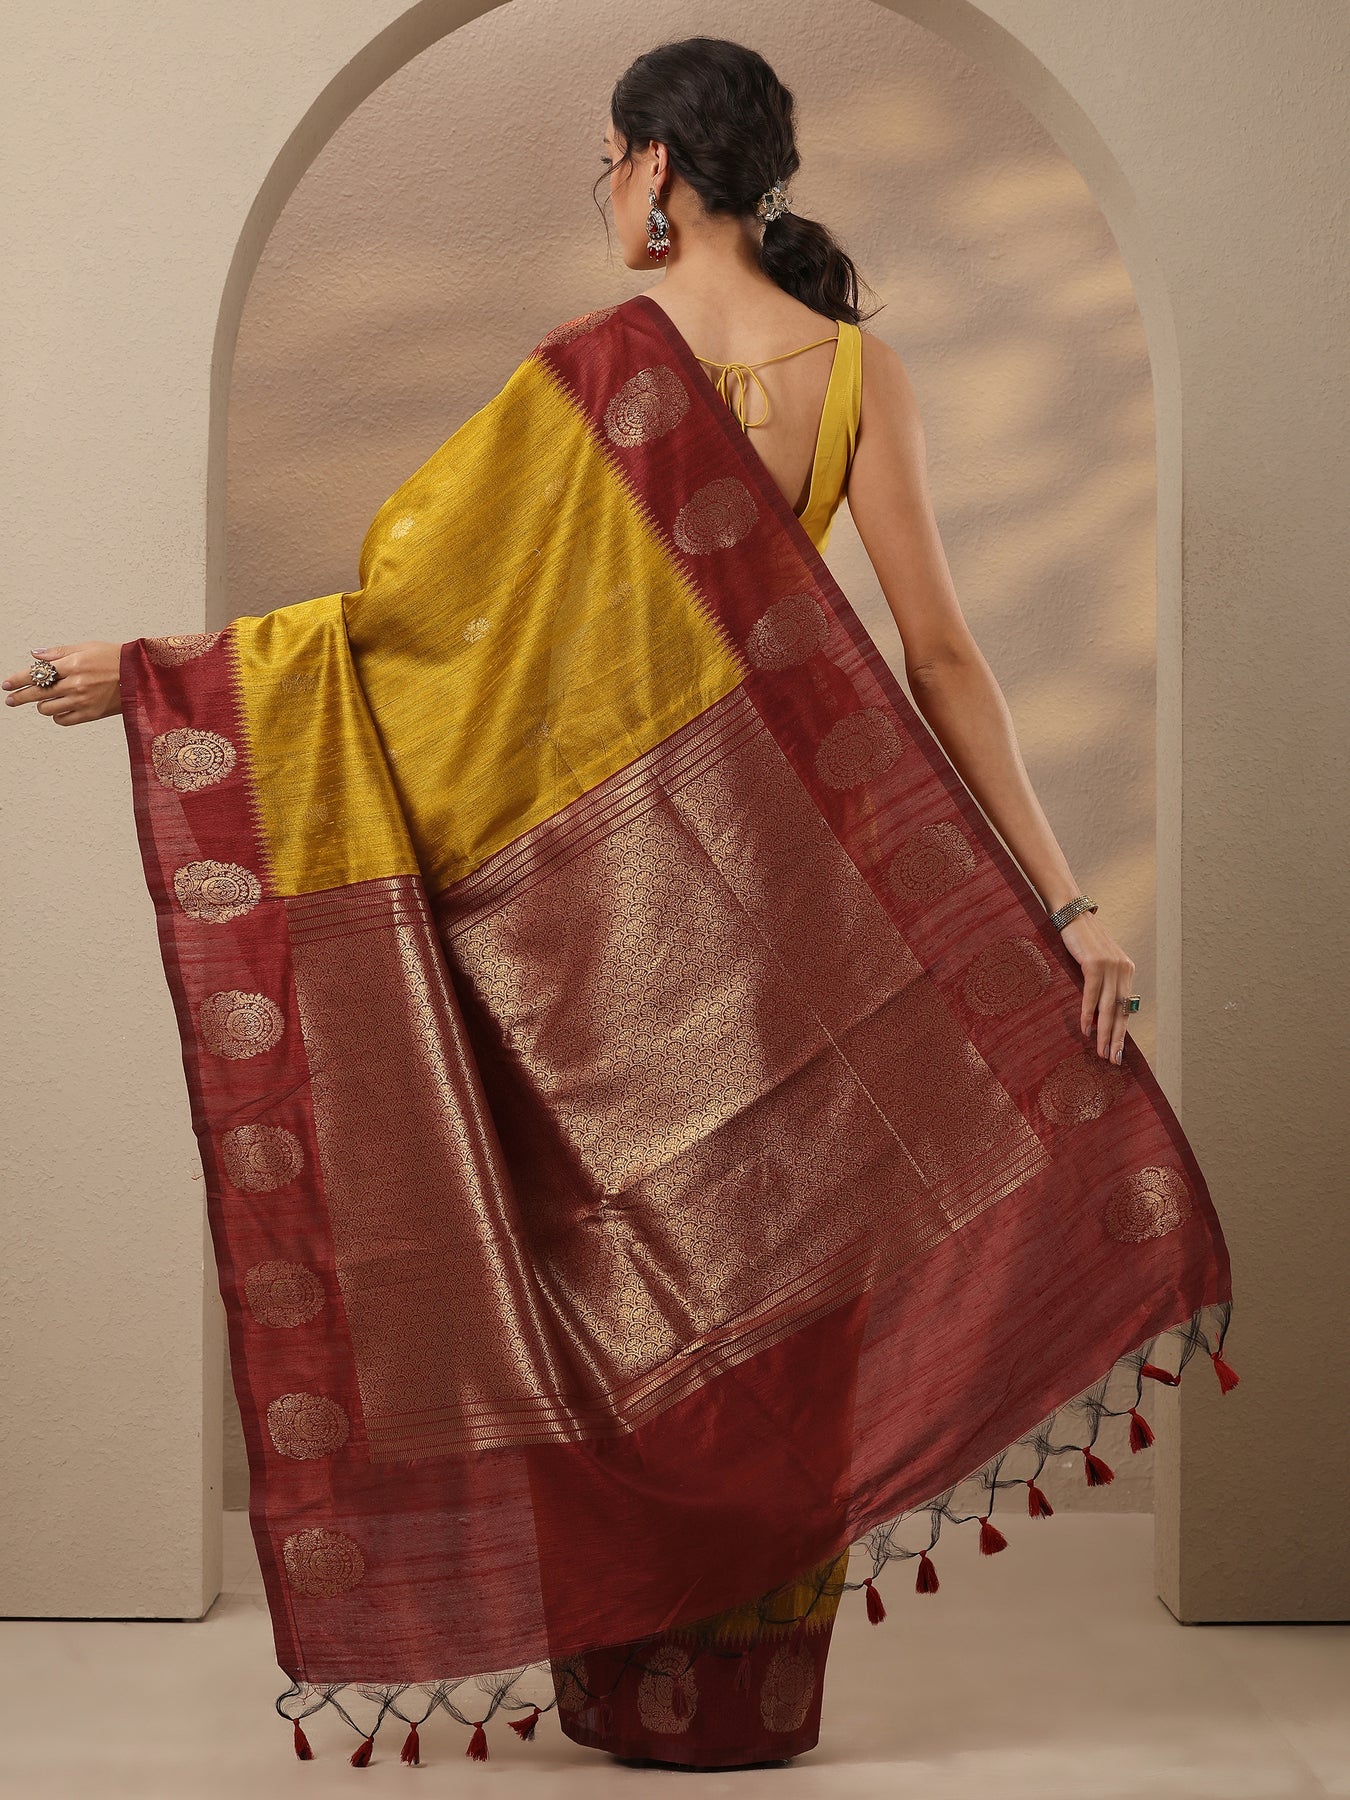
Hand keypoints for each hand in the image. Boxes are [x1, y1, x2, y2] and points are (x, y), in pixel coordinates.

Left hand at [3, 642, 122, 724]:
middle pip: (37, 693)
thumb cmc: (115, 659)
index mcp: (73, 665)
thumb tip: (36, 655)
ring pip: (47, 709)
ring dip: (42, 705)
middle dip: (19, 696)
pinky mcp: (90, 714)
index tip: (7, 685)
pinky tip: (60, 709)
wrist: (141, 676)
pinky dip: (57, 716)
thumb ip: (59, 652)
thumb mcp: (86, 647)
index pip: (36, 674)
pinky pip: (63, 720)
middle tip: (11, 699)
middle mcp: (75, 684)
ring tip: (44, 701)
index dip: (18, 680)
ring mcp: (82, 701)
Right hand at [1058, 910, 1136, 1064]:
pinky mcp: (1095, 963)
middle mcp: (1123, 968)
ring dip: (1105, 1032)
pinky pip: (1092, 995)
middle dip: (1117, 1038)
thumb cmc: (1080, 940)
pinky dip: (1087, 1014)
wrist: (1071, 914)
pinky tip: (1086, 1029)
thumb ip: (1101, 983)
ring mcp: (1111, 966)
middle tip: (1113, 1060)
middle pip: (1120, 1011)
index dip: (1122, 1031)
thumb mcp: (1095, 963)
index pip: (1125, 1007)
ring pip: (1108, 1007)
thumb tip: (1096, 1012)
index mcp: (1126, 970)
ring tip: (1102, 1052)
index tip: (1118, 1051)